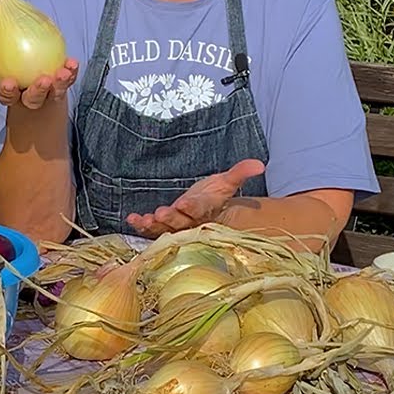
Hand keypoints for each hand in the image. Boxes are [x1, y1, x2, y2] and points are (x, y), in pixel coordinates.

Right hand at [0, 38, 78, 109]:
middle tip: (42, 80)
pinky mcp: (63, 86)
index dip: (7, 91)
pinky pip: (69, 81)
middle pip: (33, 99)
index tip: (8, 82)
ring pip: (54, 93)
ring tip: (62, 73)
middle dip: (38, 91)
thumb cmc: (12, 68)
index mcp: (13, 93)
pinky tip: (73, 63)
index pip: (7, 96)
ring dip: (59, 84)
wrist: (36, 81)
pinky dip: (72, 73)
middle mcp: (31, 97)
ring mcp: (49, 94)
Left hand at [126, 159, 265, 236]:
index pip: (200, 209)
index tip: (184, 203)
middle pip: (180, 222)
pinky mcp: (164, 227)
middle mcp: (190, 221)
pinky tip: (132, 219)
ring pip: (164, 229)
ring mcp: (176, 226)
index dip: (192, 207)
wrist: (207, 209)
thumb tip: (260, 164)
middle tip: (160, 213)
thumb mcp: (227, 182)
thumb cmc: (216, 194)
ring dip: (153, 225)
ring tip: (142, 219)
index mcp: (206, 210)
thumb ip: (240, 173)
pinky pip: (152, 230)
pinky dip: (142, 225)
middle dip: (170, 218)